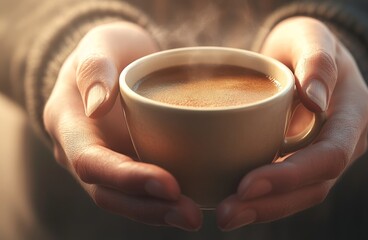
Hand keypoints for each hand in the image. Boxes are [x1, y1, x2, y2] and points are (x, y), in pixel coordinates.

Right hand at [43, 22, 201, 230]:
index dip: (128, 178)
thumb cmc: (108, 49)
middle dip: (148, 208)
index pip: (91, 162)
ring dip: (160, 212)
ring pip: (126, 200)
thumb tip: (97, 106)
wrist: (115, 60)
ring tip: (194, 217)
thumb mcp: (100, 45)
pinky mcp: (129, 162)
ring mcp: (106, 160)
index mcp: (69, 124)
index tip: (169, 185)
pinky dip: (165, 201)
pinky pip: (142, 190)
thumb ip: (95, 68)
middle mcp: (83, 151)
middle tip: (191, 215)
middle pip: (108, 193)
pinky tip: (194, 202)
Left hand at [217, 17, 367, 229]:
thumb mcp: (313, 38)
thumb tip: (315, 99)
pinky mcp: (301, 158)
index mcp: (352, 114)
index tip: (247, 184)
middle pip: (313, 187)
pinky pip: (286, 186)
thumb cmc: (307, 44)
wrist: (306, 55)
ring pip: (299, 195)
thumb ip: (318, 62)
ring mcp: (322, 154)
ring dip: (262, 209)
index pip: (329, 156)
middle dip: (270, 204)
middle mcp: (343, 143)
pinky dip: (261, 198)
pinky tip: (233, 201)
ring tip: (227, 216)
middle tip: (227, 214)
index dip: (291, 175)